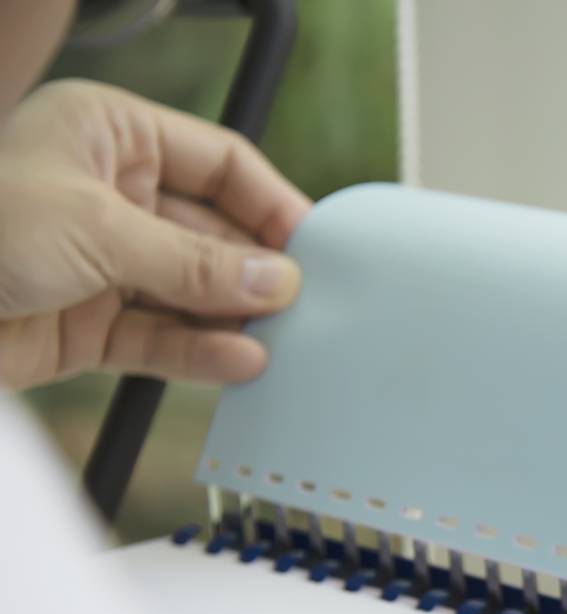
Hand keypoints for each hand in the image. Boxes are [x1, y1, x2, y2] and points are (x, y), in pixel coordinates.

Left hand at [0, 80, 310, 389]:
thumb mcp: (97, 233)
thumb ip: (193, 263)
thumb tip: (277, 281)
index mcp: (109, 136)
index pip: (221, 163)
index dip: (272, 204)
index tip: (317, 248)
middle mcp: (110, 194)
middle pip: (214, 233)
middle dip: (258, 273)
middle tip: (309, 308)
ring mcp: (102, 262)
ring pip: (193, 291)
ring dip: (235, 319)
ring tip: (285, 343)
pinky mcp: (89, 324)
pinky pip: (161, 338)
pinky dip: (200, 353)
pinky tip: (239, 364)